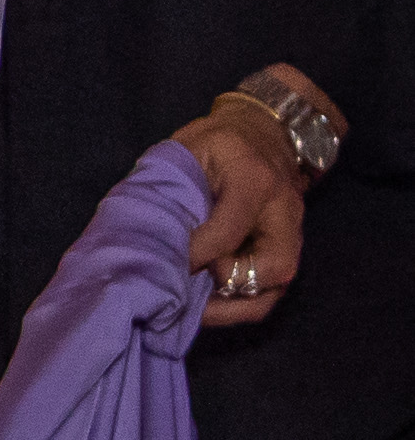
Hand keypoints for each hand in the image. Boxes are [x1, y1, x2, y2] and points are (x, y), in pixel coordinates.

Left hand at [175, 64, 328, 324]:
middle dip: (227, 287)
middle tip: (185, 288)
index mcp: (254, 180)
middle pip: (272, 268)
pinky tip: (208, 303)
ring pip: (276, 287)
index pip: (228, 231)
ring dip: (234, 306)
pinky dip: (241, 302)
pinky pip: (272, 288)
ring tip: (193, 307)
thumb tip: (145, 235)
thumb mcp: (188, 150)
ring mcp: (293, 232)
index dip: (195, 255)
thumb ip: (172, 188)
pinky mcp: (290, 246)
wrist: (266, 132)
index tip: (163, 266)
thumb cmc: (216, 142)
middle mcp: (283, 210)